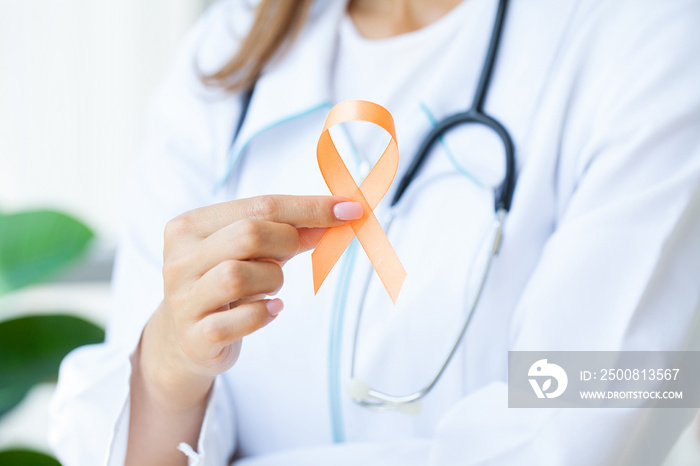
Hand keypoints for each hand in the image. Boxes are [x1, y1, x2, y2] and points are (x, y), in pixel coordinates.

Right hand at [137, 195, 362, 409]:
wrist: (187, 340)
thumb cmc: (224, 283)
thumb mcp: (249, 251)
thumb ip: (287, 231)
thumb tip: (336, 216)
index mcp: (190, 226)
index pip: (259, 206)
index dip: (310, 208)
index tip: (349, 210)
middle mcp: (179, 259)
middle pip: (248, 235)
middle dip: (286, 243)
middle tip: (292, 254)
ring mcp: (183, 299)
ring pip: (240, 275)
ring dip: (273, 280)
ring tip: (269, 287)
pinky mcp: (195, 336)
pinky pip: (244, 319)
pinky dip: (266, 313)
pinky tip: (270, 310)